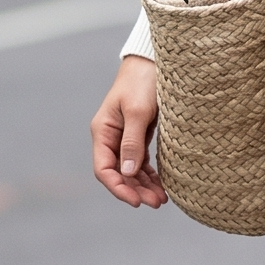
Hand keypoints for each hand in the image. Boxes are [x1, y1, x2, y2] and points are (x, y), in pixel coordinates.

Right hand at [90, 56, 165, 208]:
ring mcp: (125, 137)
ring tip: (162, 200)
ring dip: (144, 186)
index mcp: (103, 131)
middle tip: (157, 203)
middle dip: (136, 191)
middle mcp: (111, 137)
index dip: (118, 188)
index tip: (137, 201)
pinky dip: (150, 175)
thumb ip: (132, 142)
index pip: (104, 169)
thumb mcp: (138, 111)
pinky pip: (142, 161)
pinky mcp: (139, 134)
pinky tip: (162, 185)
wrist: (154, 61)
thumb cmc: (143, 81)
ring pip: (131, 170)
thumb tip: (127, 173)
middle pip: (119, 173)